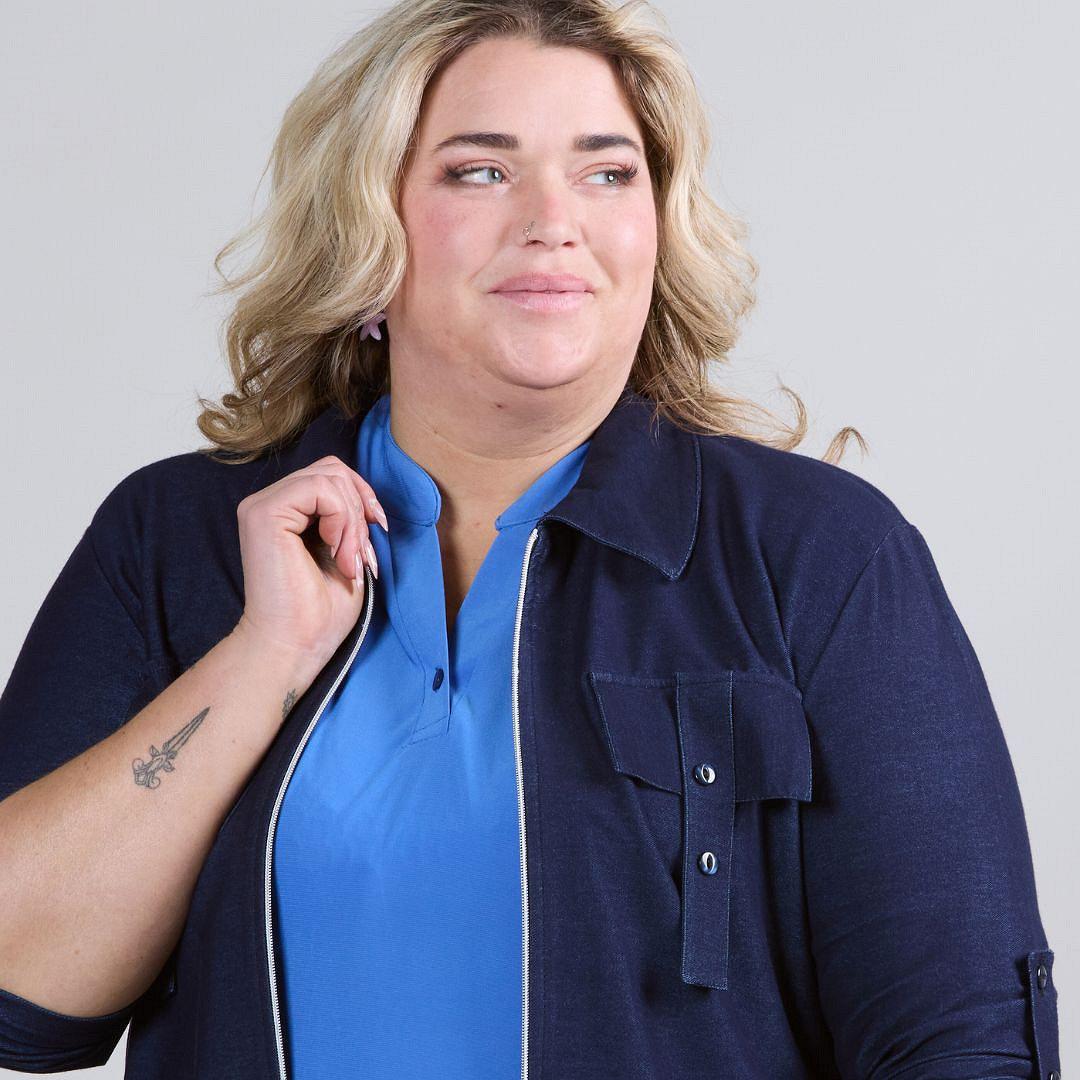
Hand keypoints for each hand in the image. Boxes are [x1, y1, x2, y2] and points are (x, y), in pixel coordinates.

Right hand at [231, 454, 388, 687]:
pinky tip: (339, 555)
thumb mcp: (345, 551)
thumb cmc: (320, 611)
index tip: (375, 538)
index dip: (363, 499)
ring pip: (330, 477)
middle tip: (362, 556)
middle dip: (361, 509)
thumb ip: (348, 518)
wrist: (295, 646)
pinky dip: (343, 520)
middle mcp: (268, 502)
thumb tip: (369, 496)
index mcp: (285, 511)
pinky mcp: (264, 514)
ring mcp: (262, 506)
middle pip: (333, 469)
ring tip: (350, 561)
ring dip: (354, 522)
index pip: (332, 475)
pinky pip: (320, 489)